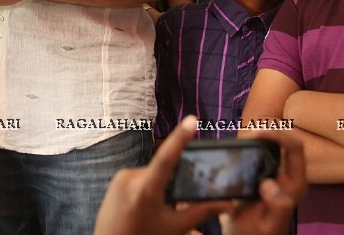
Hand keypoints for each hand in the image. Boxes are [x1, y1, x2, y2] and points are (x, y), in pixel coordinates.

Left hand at [94, 116, 231, 234]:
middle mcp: (130, 179)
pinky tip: (144, 208)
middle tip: (169, 208)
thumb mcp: (176, 228)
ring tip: (153, 212)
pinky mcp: (115, 180)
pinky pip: (140, 177)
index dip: (181, 138)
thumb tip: (228, 203)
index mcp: (145, 190)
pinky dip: (148, 188)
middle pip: (163, 171)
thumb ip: (202, 212)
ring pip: (152, 174)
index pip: (167, 159)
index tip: (191, 120)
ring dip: (160, 187)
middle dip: (172, 185)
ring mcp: (120, 178)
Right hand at [221, 130, 306, 234]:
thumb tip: (270, 183)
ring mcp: (278, 174)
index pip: (295, 149)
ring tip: (242, 137)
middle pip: (287, 141)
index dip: (279, 135)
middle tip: (247, 132)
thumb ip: (277, 207)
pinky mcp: (265, 174)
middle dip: (270, 131)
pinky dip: (252, 144)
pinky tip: (239, 147)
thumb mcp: (267, 226)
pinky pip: (263, 151)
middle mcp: (290, 177)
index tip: (256, 134)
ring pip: (276, 144)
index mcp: (294, 186)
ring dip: (261, 136)